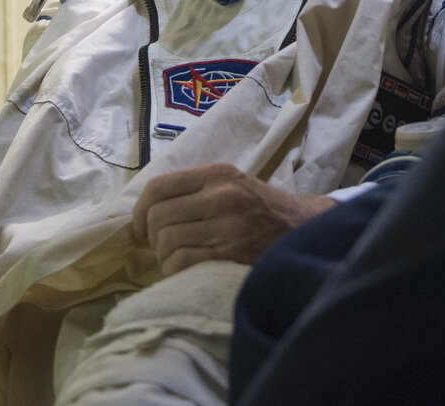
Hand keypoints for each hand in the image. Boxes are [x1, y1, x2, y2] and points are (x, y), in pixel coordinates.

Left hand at [131, 164, 334, 275]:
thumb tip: (146, 212)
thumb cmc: (264, 210)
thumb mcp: (235, 185)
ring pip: (167, 240)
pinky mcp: (232, 254)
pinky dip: (173, 270)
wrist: (306, 231)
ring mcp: (227, 226)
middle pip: (158, 216)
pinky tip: (183, 271)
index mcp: (218, 174)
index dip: (139, 210)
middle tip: (159, 246)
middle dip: (150, 236)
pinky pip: (182, 262)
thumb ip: (197, 191)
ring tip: (174, 259)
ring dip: (163, 256)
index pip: (159, 187)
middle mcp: (221, 195)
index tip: (139, 227)